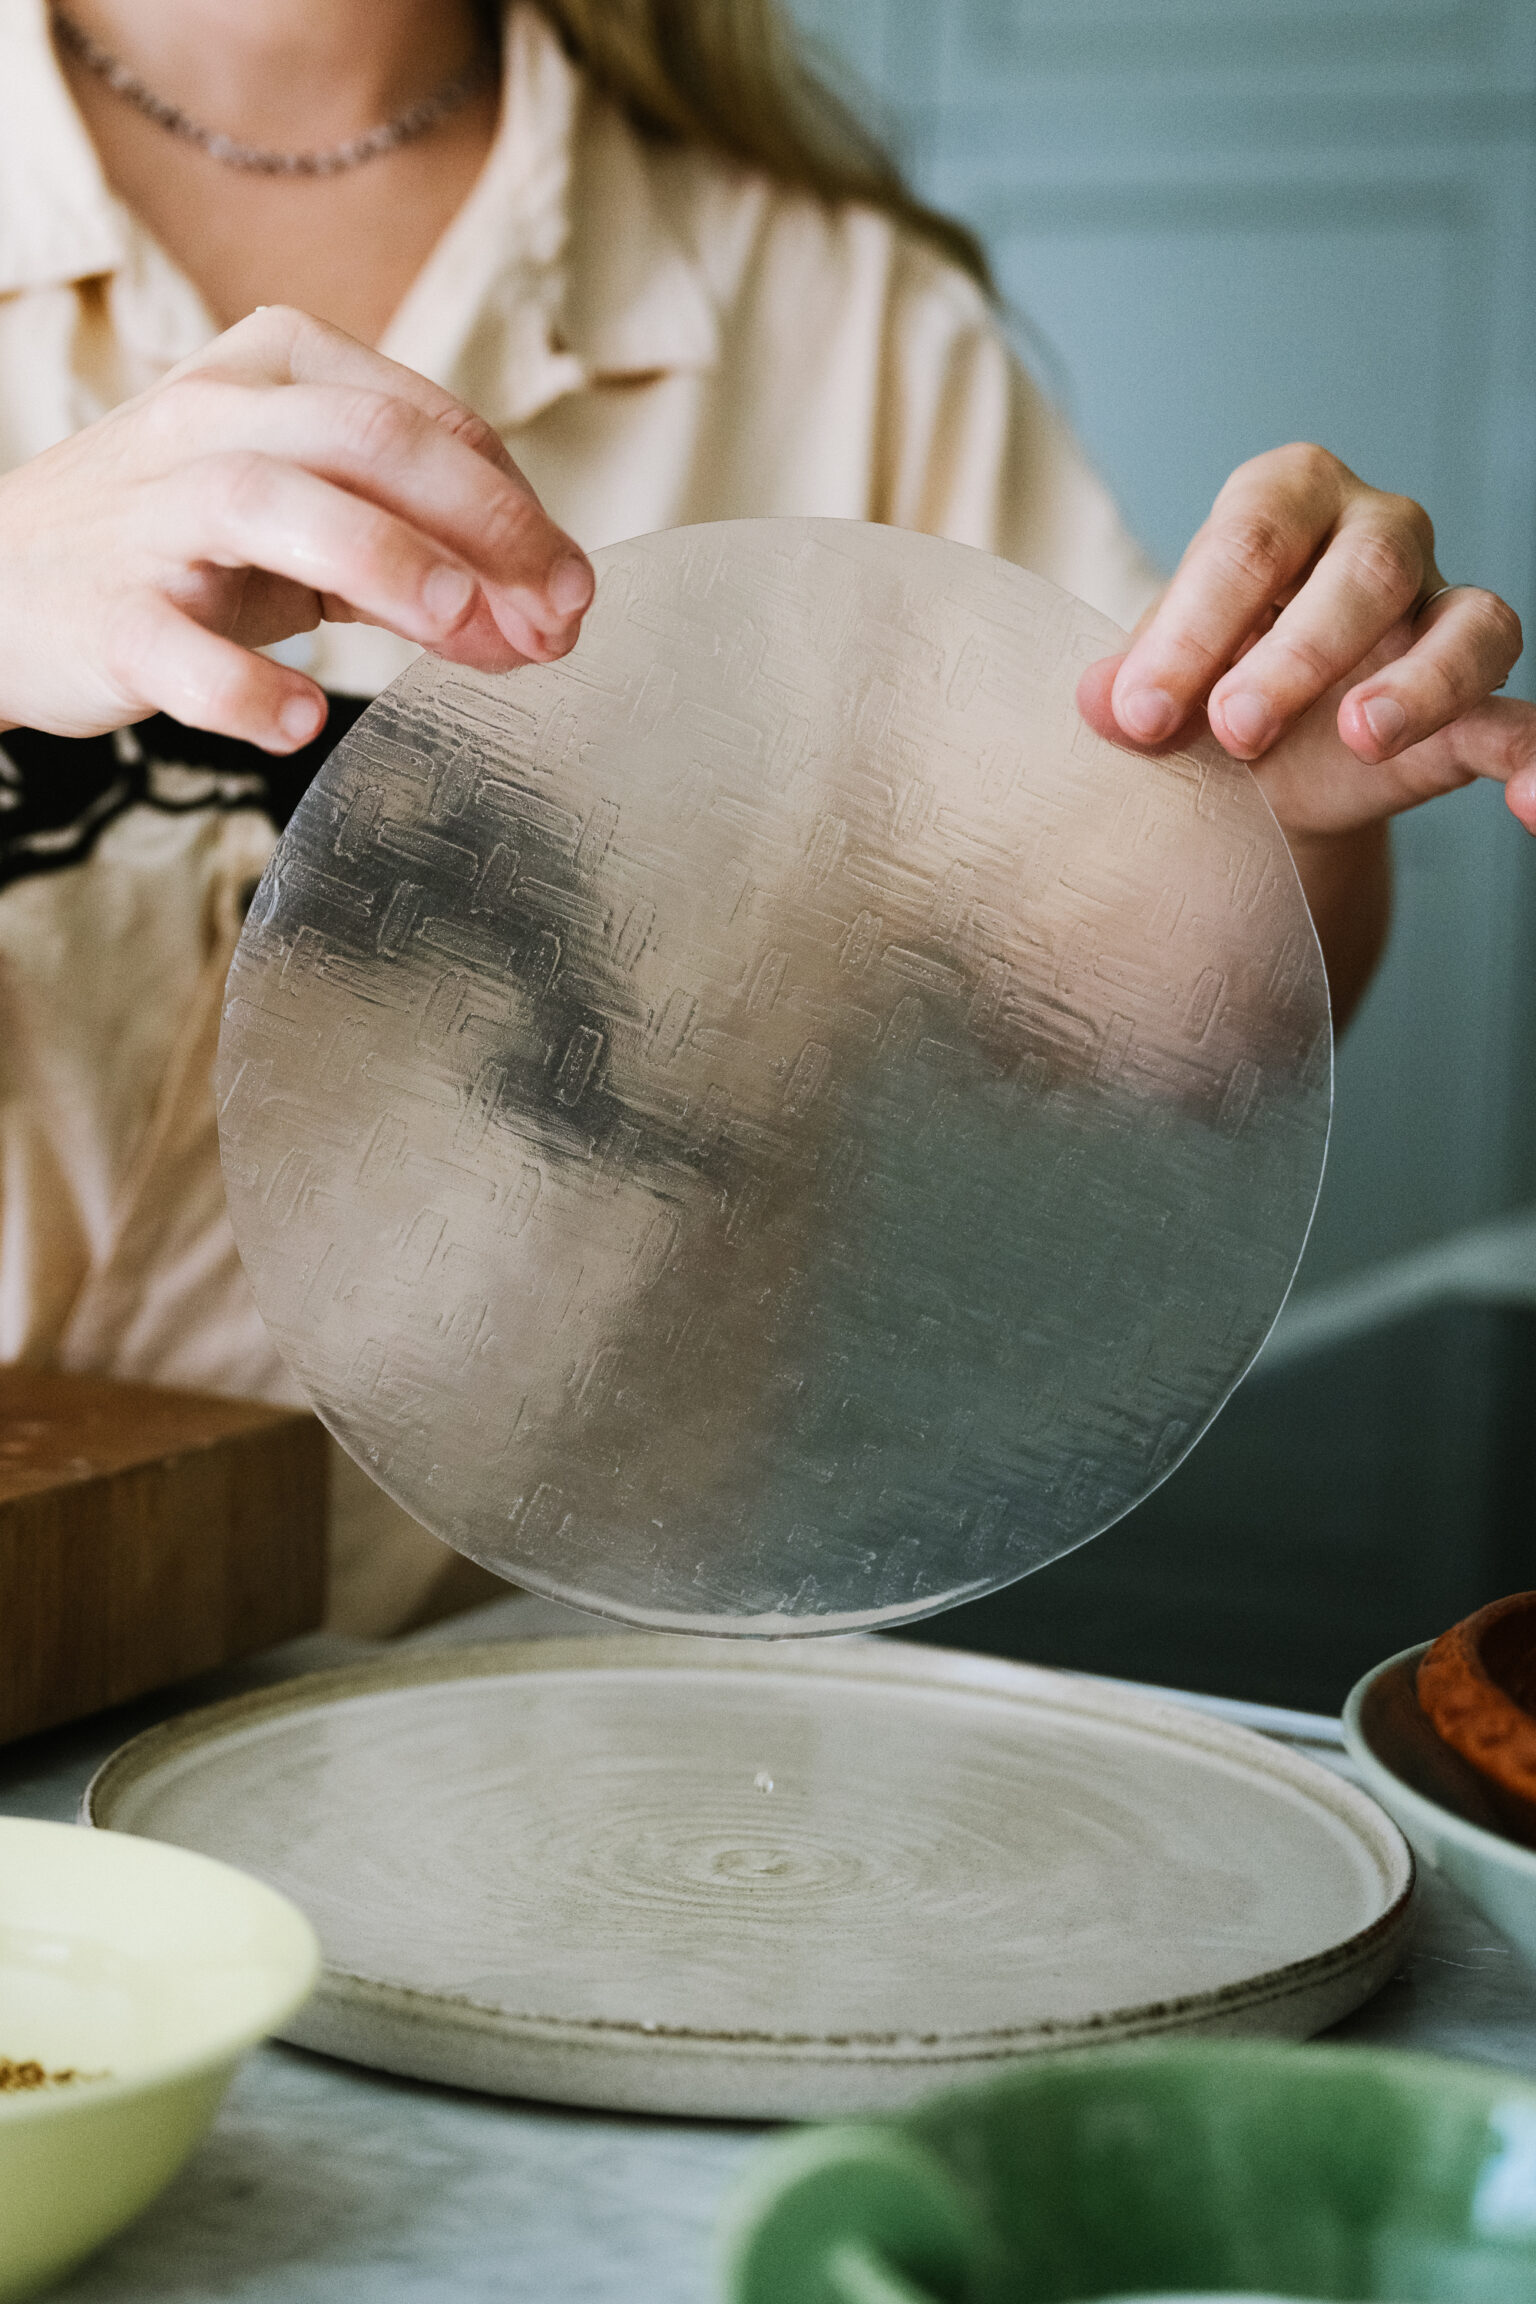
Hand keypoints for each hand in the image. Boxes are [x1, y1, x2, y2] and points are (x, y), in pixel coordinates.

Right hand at [0, 305, 593, 754]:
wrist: (5, 589)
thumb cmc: (183, 547)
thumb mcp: (308, 524)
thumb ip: (422, 558)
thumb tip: (540, 620)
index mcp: (279, 372)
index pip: (429, 424)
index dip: (520, 512)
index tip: (572, 598)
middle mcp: (214, 419)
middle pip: (372, 441)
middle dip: (486, 525)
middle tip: (555, 614)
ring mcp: (153, 514)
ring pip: (274, 501)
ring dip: (381, 557)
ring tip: (455, 623)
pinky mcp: (105, 612)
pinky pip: (175, 644)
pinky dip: (241, 684)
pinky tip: (301, 720)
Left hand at [1076, 444, 1535, 836]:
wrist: (1245, 755)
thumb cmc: (1197, 678)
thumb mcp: (1152, 676)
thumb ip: (1130, 684)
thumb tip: (1101, 705)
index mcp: (1285, 499)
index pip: (1252, 538)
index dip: (1195, 625)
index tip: (1140, 713)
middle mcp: (1378, 536)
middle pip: (1368, 567)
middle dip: (1298, 652)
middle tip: (1233, 729)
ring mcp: (1437, 613)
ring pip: (1468, 623)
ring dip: (1418, 685)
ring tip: (1358, 737)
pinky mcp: (1473, 700)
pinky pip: (1519, 719)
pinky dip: (1533, 757)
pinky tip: (1526, 805)